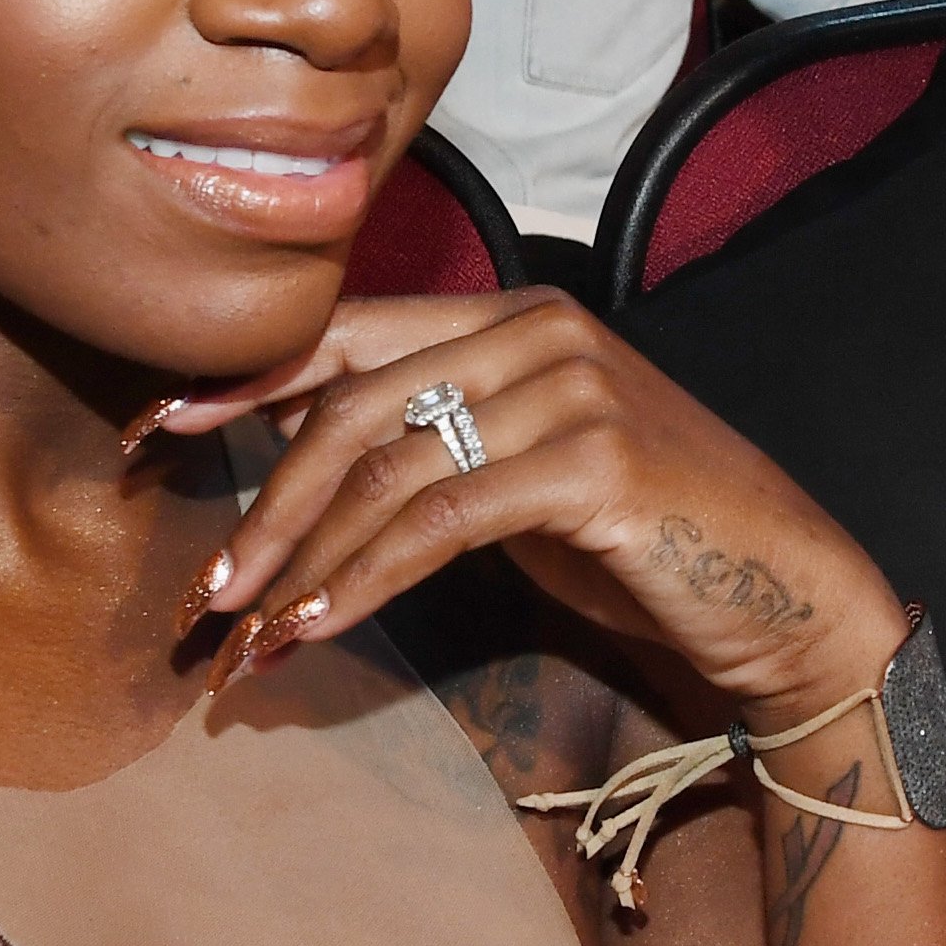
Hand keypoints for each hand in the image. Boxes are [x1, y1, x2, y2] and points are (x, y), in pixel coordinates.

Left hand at [163, 291, 907, 723]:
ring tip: (249, 631)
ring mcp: (571, 386)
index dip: (248, 378)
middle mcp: (538, 329)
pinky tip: (321, 626)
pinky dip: (368, 575)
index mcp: (512, 313)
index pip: (349, 330)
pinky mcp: (595, 458)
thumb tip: (294, 454)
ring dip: (304, 557)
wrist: (784, 589)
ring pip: (388, 463)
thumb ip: (428, 441)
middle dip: (265, 500)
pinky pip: (443, 517)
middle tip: (207, 589)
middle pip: (354, 400)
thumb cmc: (642, 538)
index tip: (162, 430)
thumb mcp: (517, 471)